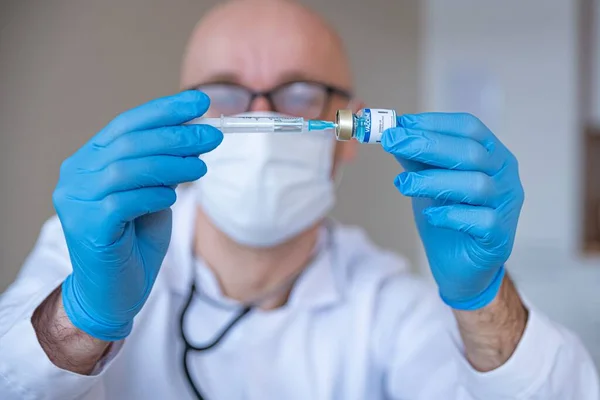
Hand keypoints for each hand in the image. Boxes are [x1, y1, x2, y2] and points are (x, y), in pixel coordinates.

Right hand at [53, 91, 222, 339]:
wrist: (112, 293)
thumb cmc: (134, 242)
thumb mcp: (153, 196)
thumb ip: (163, 167)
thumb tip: (196, 134)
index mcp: (89, 161)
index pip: (127, 124)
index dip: (165, 110)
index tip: (201, 101)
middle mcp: (76, 176)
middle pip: (129, 143)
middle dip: (175, 135)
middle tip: (211, 135)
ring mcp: (76, 201)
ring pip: (127, 168)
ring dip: (171, 163)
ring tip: (201, 165)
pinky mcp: (86, 227)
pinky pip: (124, 200)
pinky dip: (153, 194)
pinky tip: (172, 196)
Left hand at [382, 113, 523, 309]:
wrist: (458, 266)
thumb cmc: (447, 217)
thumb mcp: (427, 182)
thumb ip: (415, 159)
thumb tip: (393, 133)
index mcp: (491, 154)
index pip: (469, 127)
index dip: (434, 123)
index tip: (399, 124)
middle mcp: (505, 176)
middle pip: (471, 152)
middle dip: (427, 145)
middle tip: (392, 143)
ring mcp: (506, 206)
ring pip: (476, 184)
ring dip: (433, 181)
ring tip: (402, 185)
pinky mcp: (500, 236)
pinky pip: (481, 220)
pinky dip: (452, 215)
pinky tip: (431, 215)